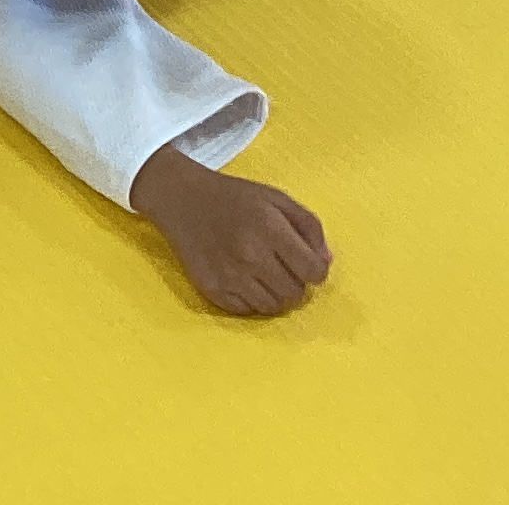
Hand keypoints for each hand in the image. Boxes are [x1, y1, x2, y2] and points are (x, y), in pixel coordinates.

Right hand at [132, 147, 330, 315]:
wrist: (183, 200)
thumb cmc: (236, 197)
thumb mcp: (277, 198)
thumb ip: (308, 226)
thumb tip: (325, 262)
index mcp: (270, 228)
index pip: (313, 271)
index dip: (316, 269)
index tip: (307, 263)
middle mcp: (251, 256)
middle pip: (295, 293)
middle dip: (297, 282)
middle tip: (284, 266)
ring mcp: (230, 277)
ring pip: (273, 307)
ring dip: (276, 294)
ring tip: (265, 273)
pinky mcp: (212, 291)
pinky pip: (247, 311)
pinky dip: (252, 300)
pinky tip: (245, 278)